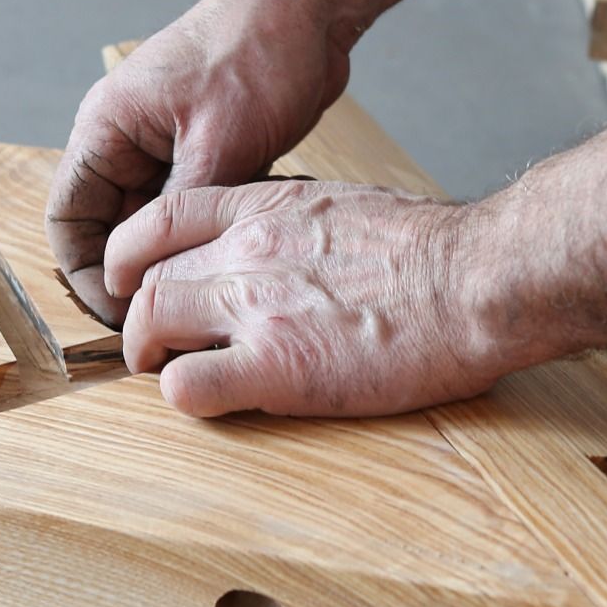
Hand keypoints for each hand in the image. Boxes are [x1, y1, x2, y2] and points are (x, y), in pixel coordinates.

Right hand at [46, 0, 352, 325]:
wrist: (308, 3)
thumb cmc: (257, 52)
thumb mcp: (218, 146)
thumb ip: (180, 213)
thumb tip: (161, 275)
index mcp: (106, 128)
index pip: (68, 218)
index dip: (87, 275)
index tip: (123, 315)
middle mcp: (125, 136)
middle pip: (107, 224)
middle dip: (133, 273)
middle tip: (166, 319)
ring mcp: (163, 140)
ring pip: (151, 219)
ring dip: (170, 255)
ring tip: (199, 296)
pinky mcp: (203, 144)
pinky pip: (188, 203)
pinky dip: (201, 232)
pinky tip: (227, 259)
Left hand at [103, 180, 506, 416]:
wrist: (476, 279)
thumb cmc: (430, 250)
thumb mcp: (344, 207)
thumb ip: (294, 225)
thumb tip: (280, 248)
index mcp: (265, 207)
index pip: (160, 218)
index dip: (131, 255)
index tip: (132, 280)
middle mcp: (246, 250)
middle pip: (147, 279)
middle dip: (139, 316)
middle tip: (153, 344)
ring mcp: (255, 307)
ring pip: (152, 325)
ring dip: (150, 356)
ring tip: (168, 373)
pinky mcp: (276, 368)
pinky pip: (189, 387)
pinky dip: (184, 396)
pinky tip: (211, 399)